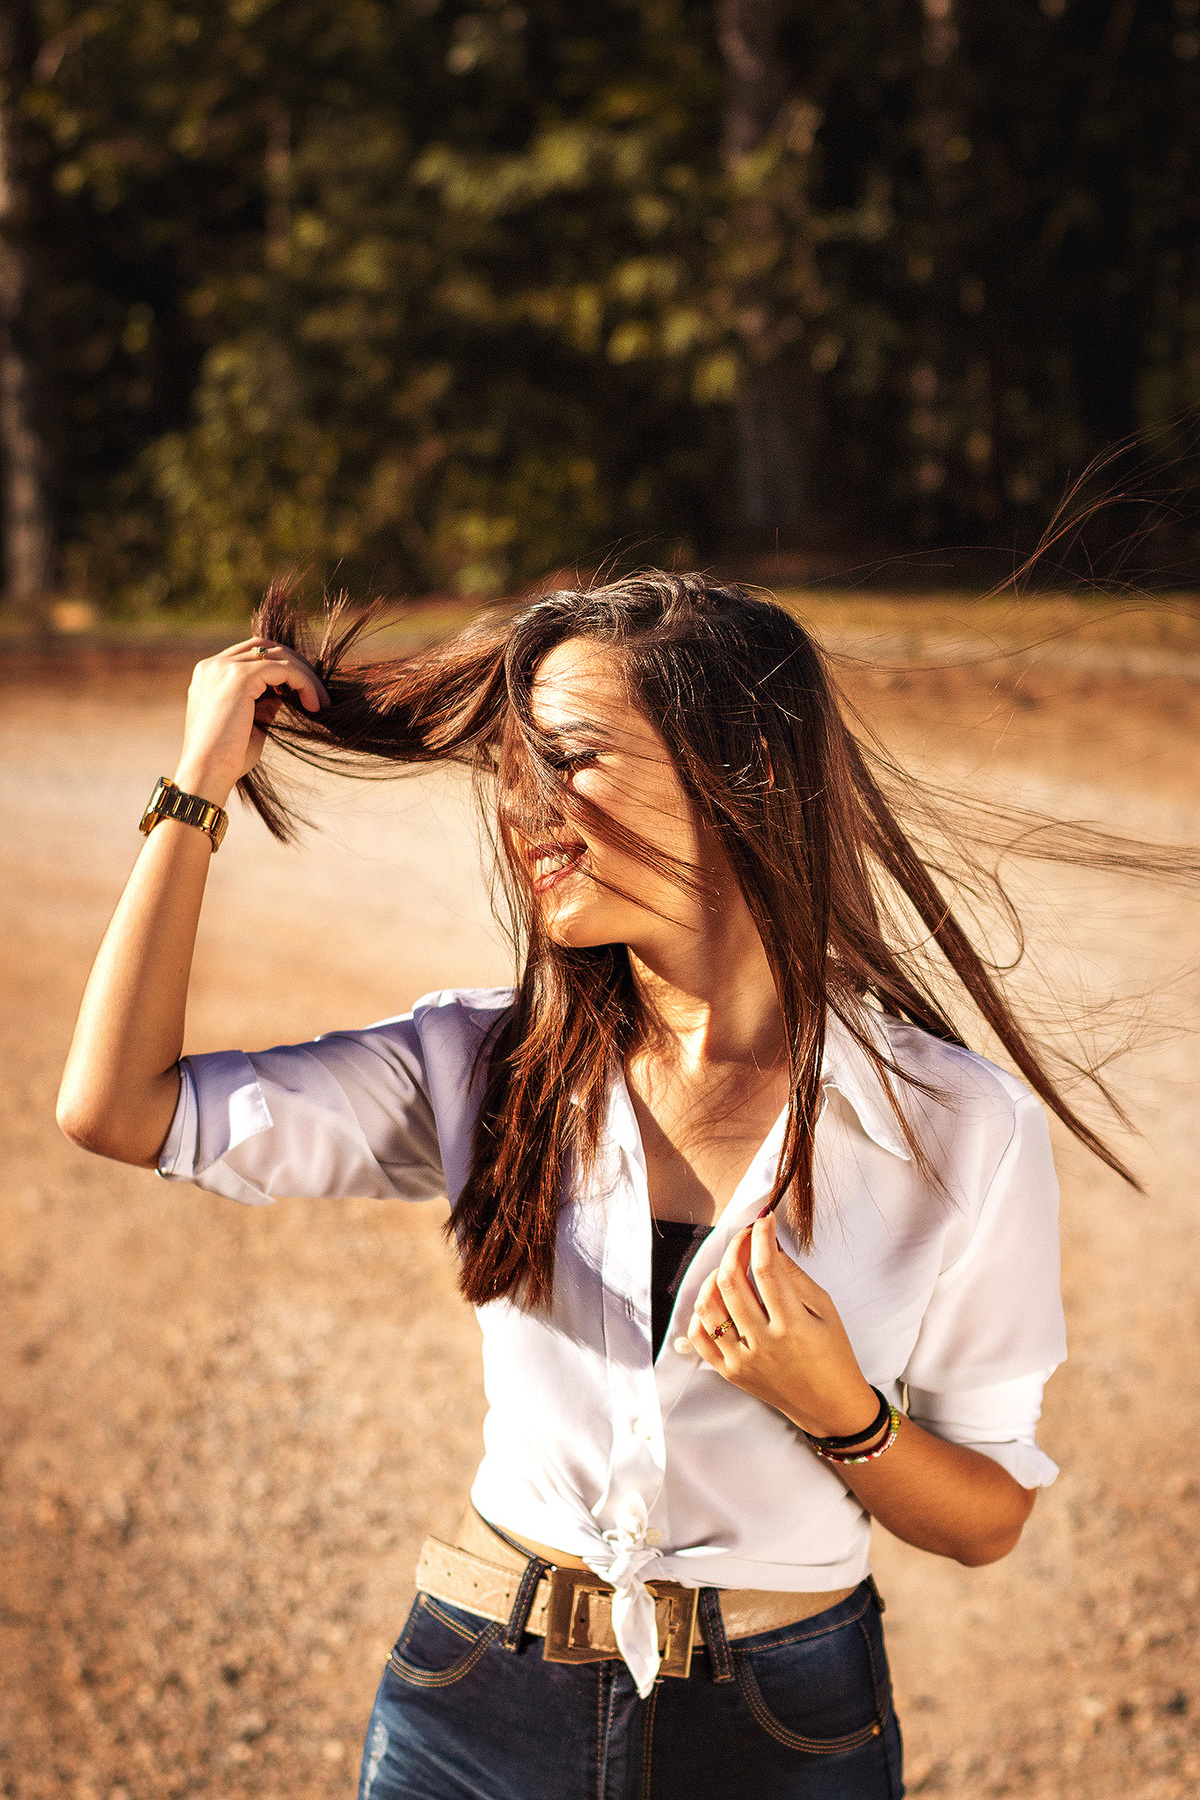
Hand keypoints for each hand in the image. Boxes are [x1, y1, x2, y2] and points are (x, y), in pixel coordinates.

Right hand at [173, 637, 328, 804]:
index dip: (279, 666)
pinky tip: (314, 705)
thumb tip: (288, 690)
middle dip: (295, 664)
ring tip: (320, 702)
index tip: (301, 689)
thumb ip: (265, 701)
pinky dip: (304, 683)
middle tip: (317, 691)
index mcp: (209, 674)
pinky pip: (284, 669)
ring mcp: (224, 668)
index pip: (250, 654)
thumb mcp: (250, 722)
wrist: (206, 773)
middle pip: (264, 647)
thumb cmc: (228, 758)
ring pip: (278, 656)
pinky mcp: (239, 677)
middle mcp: (213, 665)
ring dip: (305, 676)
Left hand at [688, 1212, 878, 1439]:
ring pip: (708, 1307)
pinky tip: (715, 1301)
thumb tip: (770, 1245)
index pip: (765, 1268)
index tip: (763, 1221)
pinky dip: (700, 1314)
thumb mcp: (826, 1310)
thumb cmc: (834, 1355)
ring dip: (713, 1277)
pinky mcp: (730, 1373)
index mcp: (792, 1325)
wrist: (831, 1406)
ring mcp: (743, 1360)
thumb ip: (795, 1276)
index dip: (760, 1237)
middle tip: (745, 1238)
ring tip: (730, 1268)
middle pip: (730, 1282)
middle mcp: (763, 1342)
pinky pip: (699, 1339)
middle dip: (734, 1249)